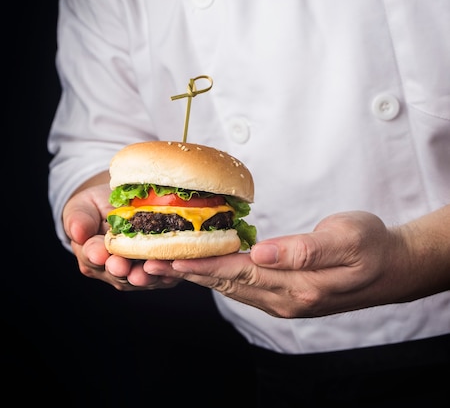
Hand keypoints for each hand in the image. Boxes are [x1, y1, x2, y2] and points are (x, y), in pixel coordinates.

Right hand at [62, 173, 180, 289]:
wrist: (125, 207)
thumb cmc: (98, 206)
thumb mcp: (83, 206)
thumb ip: (79, 219)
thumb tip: (76, 232)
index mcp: (91, 255)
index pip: (93, 257)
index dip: (97, 256)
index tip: (100, 254)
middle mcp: (112, 270)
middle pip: (118, 273)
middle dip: (122, 270)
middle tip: (124, 266)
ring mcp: (136, 273)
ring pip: (142, 277)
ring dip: (147, 275)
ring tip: (150, 269)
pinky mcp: (160, 272)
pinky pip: (165, 274)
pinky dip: (170, 270)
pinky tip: (174, 263)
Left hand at [144, 209, 449, 316]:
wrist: (391, 267)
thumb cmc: (371, 246)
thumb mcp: (347, 239)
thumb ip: (304, 249)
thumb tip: (263, 252)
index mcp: (298, 287)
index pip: (239, 273)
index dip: (203, 264)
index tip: (171, 258)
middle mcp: (284, 300)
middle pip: (226, 284)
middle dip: (186, 273)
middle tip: (149, 265)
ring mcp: (281, 301)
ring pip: (229, 287)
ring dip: (195, 277)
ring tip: (161, 267)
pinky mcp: (281, 295)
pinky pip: (240, 287)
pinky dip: (215, 276)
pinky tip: (197, 268)